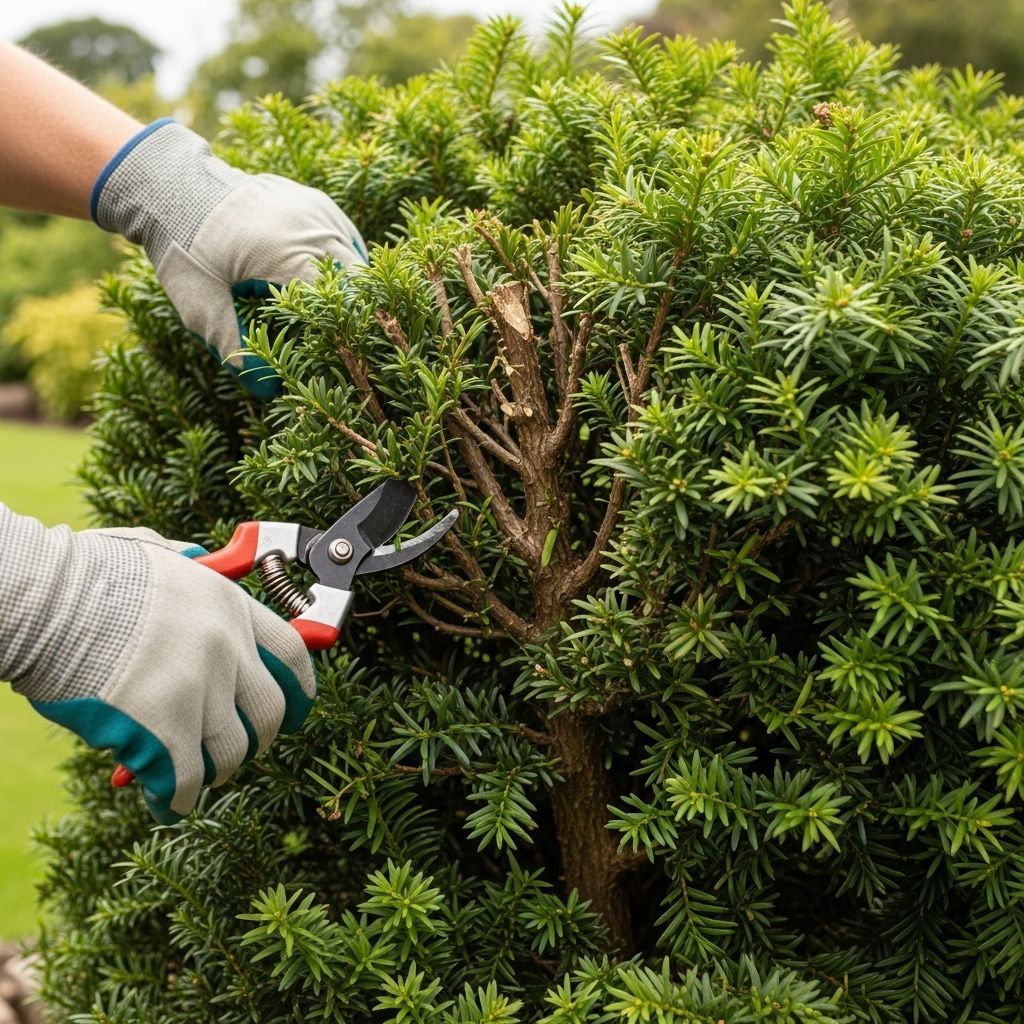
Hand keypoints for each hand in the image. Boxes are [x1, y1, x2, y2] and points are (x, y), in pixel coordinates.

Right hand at [0, 506, 315, 823]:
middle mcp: (228, 646)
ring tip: (193, 776)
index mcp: (231, 604)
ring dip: (214, 770)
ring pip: (231, 751)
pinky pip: (184, 779)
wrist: (44, 596)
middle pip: (269, 711)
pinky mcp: (163, 729)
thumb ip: (191, 572)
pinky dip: (176, 799)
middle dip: (258, 738)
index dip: (300, 689)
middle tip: (238, 751)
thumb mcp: (160, 558)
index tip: (297, 710)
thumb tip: (199, 564)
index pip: (294, 654)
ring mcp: (200, 688)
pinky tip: (164, 805)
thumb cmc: (88, 574)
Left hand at [91, 119, 365, 395]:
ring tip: (336, 316)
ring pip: (356, 256)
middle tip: (340, 341)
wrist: (169, 186)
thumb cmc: (182, 249)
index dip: (341, 334)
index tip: (335, 356)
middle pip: (356, 280)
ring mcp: (316, 209)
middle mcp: (311, 227)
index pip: (338, 303)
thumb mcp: (200, 305)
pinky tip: (329, 281)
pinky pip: (344, 236)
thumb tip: (268, 390)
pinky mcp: (313, 201)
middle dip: (352, 312)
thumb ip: (233, 346)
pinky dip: (343, 260)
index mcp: (288, 254)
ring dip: (350, 286)